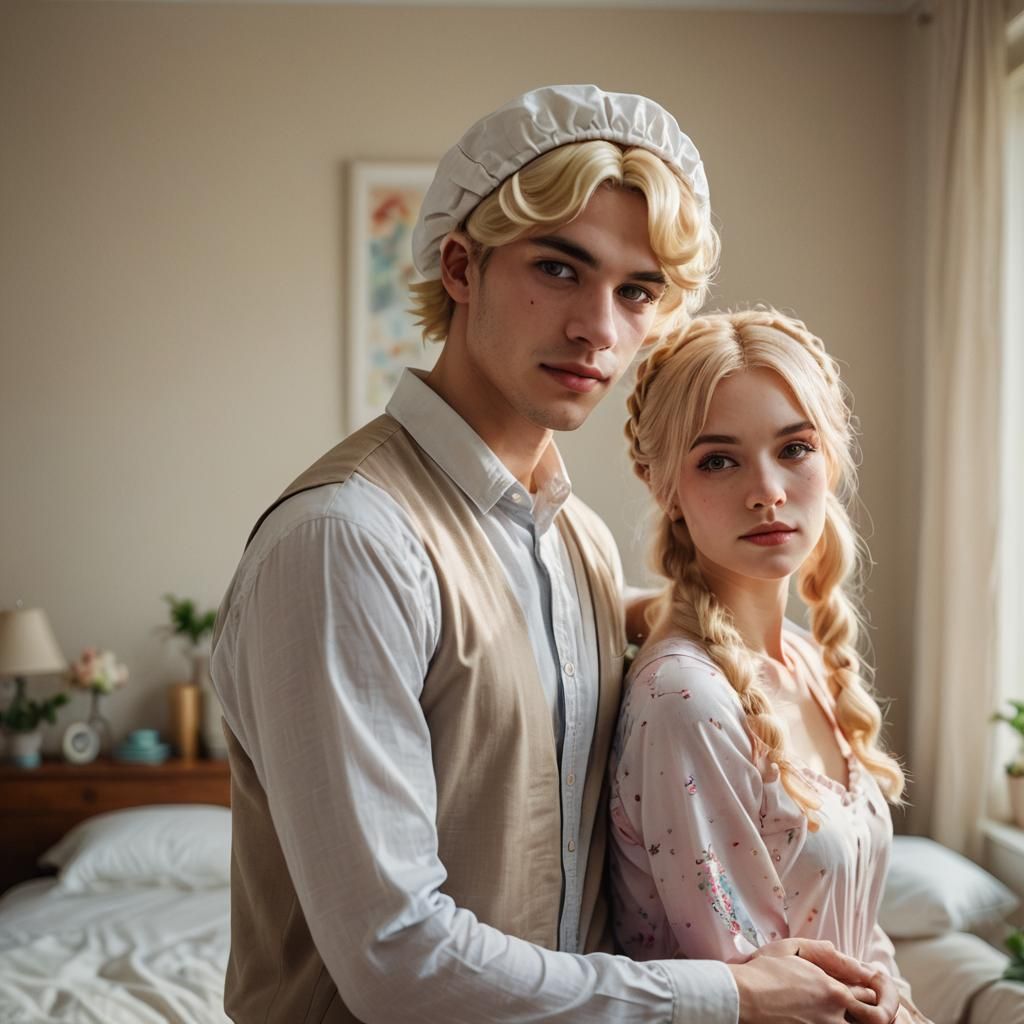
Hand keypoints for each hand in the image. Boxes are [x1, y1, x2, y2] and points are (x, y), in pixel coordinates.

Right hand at [728, 938, 899, 1023]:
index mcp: (832, 987)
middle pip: (875, 1016)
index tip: (869, 987)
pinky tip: (835, 1019)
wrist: (742, 997)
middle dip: (879, 1011)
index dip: (872, 989)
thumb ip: (819, 950)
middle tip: (876, 1008)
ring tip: (859, 1015)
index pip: (868, 991)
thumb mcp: (788, 949)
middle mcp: (834, 1011)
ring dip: (863, 1020)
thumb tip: (838, 950)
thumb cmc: (761, 972)